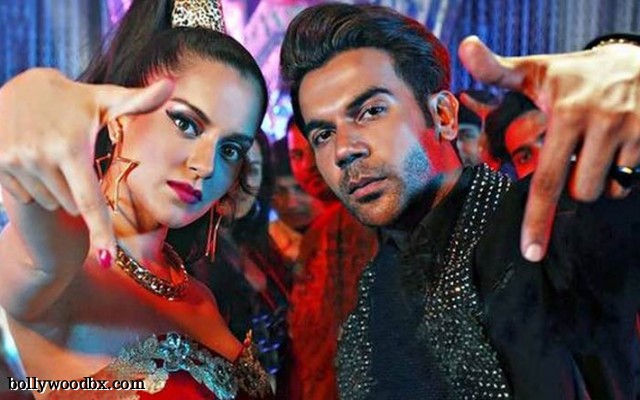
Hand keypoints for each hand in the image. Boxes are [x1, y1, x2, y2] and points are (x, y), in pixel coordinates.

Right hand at [0, 68, 173, 262]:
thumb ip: (138, 101)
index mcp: (70, 148)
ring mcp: (12, 163)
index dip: (100, 232)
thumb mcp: (104, 100)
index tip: (109, 260)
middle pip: (70, 204)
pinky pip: (25, 194)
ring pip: (48, 200)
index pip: (88, 202)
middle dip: (77, 189)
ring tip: (52, 155)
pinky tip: (33, 157)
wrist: (18, 88)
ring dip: (55, 187)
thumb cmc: (73, 100)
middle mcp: (39, 158)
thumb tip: (172, 86)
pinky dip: (34, 184)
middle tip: (72, 157)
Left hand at [458, 36, 639, 261]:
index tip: (531, 250)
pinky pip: (631, 179)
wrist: (634, 61)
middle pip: (580, 191)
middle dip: (572, 187)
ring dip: (597, 180)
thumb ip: (496, 69)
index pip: (547, 179)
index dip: (538, 219)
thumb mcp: (534, 71)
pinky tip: (616, 149)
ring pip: (607, 189)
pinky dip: (621, 174)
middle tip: (572, 158)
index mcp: (564, 112)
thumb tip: (464, 47)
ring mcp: (632, 130)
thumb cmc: (574, 75)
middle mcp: (600, 121)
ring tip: (593, 150)